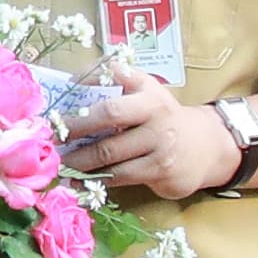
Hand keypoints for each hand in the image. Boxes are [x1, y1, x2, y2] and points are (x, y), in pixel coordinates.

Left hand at [58, 62, 237, 199]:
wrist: (204, 147)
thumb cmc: (162, 119)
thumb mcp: (148, 93)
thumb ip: (117, 84)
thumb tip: (71, 82)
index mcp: (150, 92)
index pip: (116, 77)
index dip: (87, 81)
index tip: (64, 91)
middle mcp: (157, 115)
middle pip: (108, 117)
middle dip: (75, 127)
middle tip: (52, 134)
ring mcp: (160, 145)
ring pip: (110, 153)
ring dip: (79, 159)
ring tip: (59, 160)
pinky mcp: (160, 172)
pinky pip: (119, 176)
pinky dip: (94, 179)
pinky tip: (77, 180)